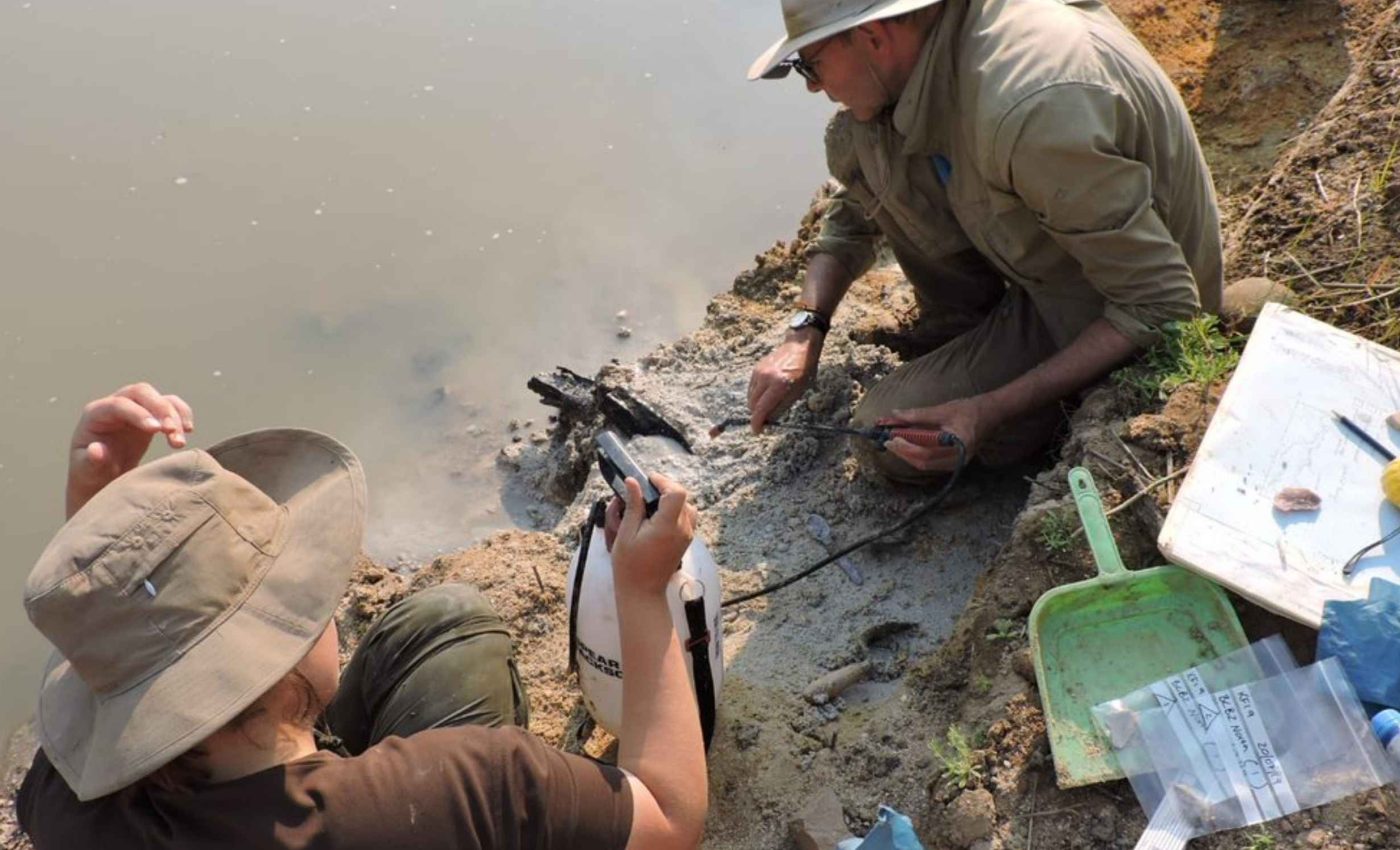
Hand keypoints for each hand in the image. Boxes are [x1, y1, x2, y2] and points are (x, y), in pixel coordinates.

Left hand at [67, 383, 193, 516]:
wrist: (102, 478)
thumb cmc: (91, 474)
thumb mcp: (87, 472)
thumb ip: (91, 462)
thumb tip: (97, 450)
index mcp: (95, 414)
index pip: (119, 404)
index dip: (138, 413)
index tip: (157, 430)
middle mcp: (115, 405)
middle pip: (141, 392)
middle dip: (160, 409)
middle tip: (172, 432)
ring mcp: (135, 409)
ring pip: (159, 398)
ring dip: (175, 416)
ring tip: (179, 443)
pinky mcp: (151, 416)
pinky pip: (170, 405)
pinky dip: (182, 414)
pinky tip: (188, 430)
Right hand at [609, 474, 695, 597]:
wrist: (642, 591)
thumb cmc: (630, 565)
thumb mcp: (625, 533)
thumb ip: (632, 505)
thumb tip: (632, 481)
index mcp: (667, 526)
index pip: (677, 493)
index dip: (663, 481)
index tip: (648, 480)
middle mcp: (682, 529)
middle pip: (683, 497)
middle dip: (665, 489)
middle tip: (646, 491)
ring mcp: (687, 536)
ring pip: (687, 507)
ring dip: (671, 500)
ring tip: (652, 504)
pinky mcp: (685, 541)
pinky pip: (687, 518)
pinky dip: (675, 512)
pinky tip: (657, 517)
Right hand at [747, 330, 821, 432]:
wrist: (799, 347)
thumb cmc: (803, 371)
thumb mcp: (797, 393)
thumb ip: (780, 408)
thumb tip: (768, 421)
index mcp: (778, 385)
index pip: (761, 409)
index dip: (757, 423)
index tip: (757, 431)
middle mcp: (766, 378)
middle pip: (753, 404)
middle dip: (757, 414)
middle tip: (766, 419)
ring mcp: (759, 372)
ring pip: (750, 397)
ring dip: (756, 405)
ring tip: (769, 404)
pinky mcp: (756, 369)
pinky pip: (752, 388)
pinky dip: (756, 395)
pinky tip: (766, 394)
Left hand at [880, 396, 993, 472]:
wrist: (989, 414)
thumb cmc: (968, 410)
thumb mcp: (942, 409)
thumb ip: (918, 415)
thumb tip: (895, 415)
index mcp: (958, 443)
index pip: (926, 452)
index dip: (906, 447)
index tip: (892, 438)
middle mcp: (958, 457)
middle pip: (924, 462)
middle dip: (903, 452)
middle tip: (888, 441)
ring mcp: (957, 463)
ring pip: (926, 465)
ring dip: (908, 456)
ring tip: (895, 444)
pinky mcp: (954, 463)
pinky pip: (932, 464)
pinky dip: (917, 456)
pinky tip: (908, 447)